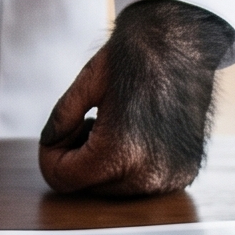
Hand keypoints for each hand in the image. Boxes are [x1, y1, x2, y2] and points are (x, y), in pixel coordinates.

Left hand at [38, 0, 233, 195]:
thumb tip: (49, 143)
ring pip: (113, 190)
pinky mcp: (184, 173)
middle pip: (87, 189)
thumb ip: (60, 120)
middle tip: (87, 122)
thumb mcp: (84, 85)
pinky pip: (140, 183)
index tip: (61, 130)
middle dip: (77, 159)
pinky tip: (134, 132)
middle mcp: (149, 175)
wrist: (182, 44)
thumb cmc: (133, 58)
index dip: (50, 155)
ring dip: (102, 163)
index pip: (63, 180)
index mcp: (120, 153)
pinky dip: (128, 164)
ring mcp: (171, 178)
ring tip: (111, 125)